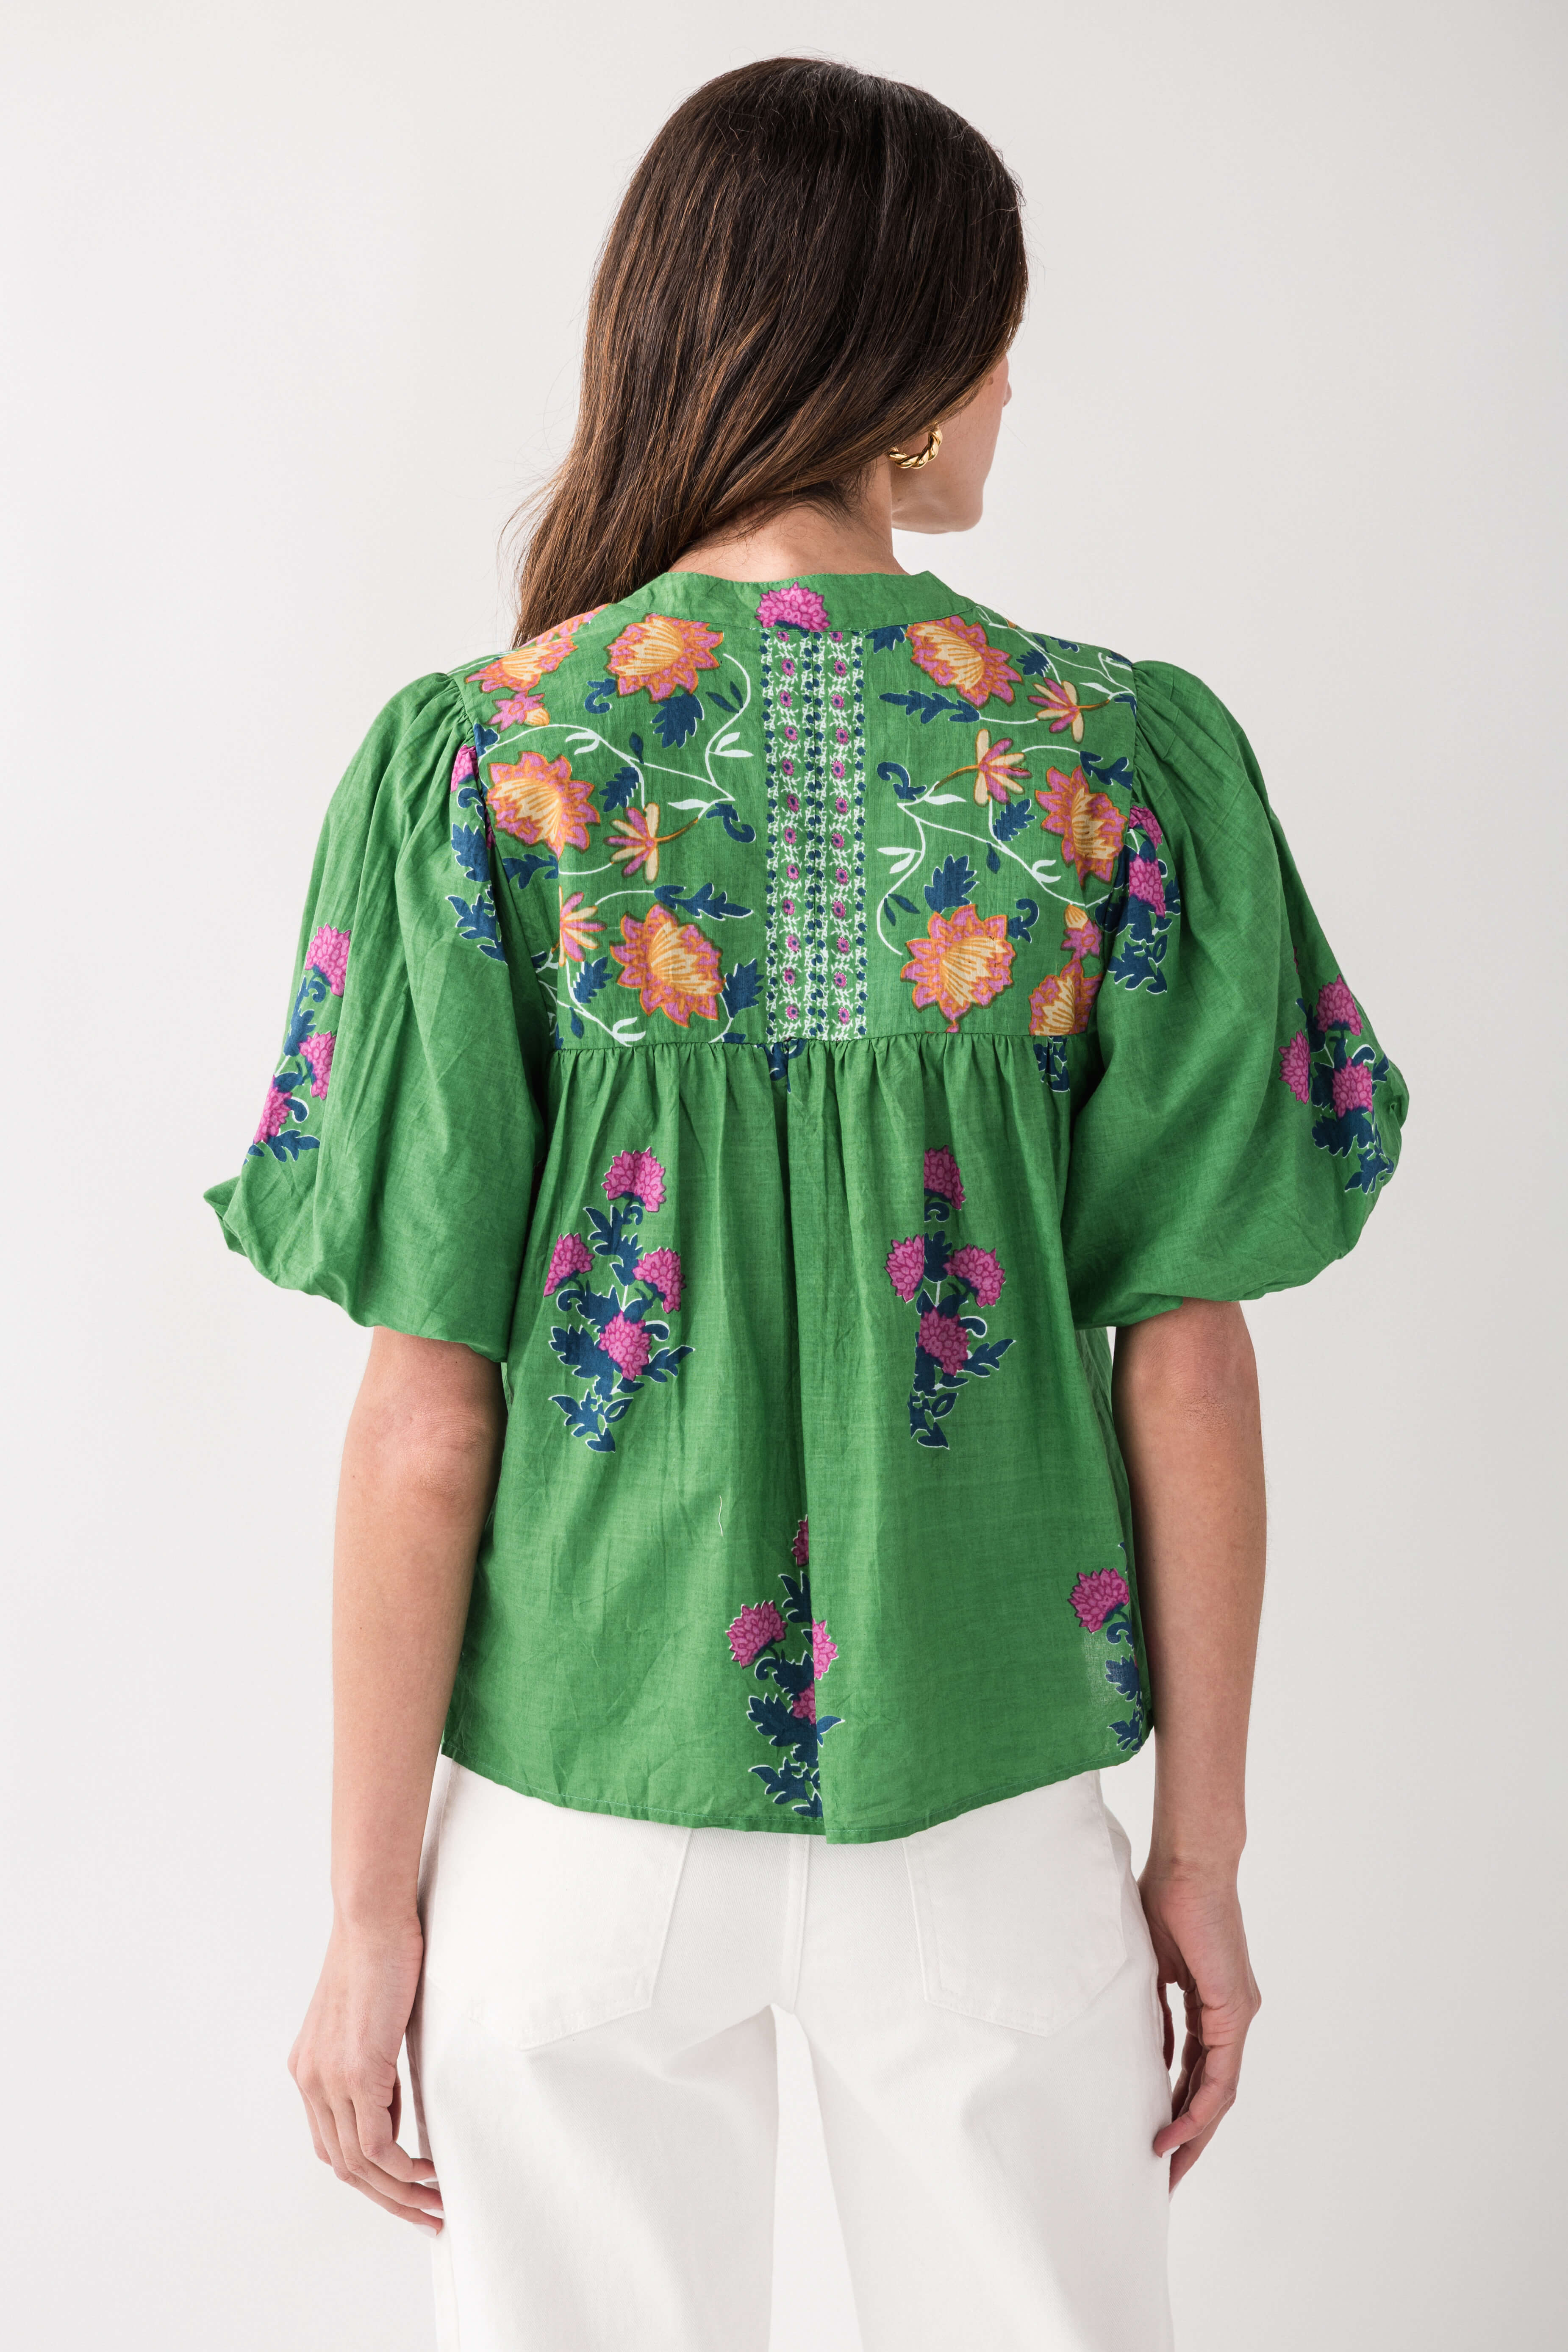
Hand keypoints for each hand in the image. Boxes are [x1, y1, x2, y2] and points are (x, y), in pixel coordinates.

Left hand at [288, 1916, 442, 2230]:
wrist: (371, 1918)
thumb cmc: (379, 1958)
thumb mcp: (369, 2024)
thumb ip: (372, 2069)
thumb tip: (392, 2112)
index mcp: (309, 2071)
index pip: (333, 2145)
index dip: (369, 2178)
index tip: (406, 2191)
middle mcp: (310, 2081)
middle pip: (342, 2166)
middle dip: (386, 2200)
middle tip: (426, 2217)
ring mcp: (329, 2078)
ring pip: (358, 2164)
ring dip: (398, 2194)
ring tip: (435, 2204)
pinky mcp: (357, 2070)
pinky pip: (374, 2143)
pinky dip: (401, 2169)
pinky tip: (428, 2171)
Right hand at [1138, 1862, 1260, 2189]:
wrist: (1190, 1862)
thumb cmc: (1166, 1898)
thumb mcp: (1152, 1968)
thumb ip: (1155, 2010)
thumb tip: (1144, 2049)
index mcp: (1214, 2005)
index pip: (1200, 2072)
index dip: (1179, 2110)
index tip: (1155, 2143)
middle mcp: (1233, 2015)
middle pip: (1214, 2094)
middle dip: (1190, 2138)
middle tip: (1165, 2178)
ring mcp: (1237, 2013)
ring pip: (1220, 2092)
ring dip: (1194, 2133)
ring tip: (1167, 2167)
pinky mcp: (1234, 2008)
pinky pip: (1220, 2074)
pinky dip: (1199, 2106)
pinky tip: (1175, 2130)